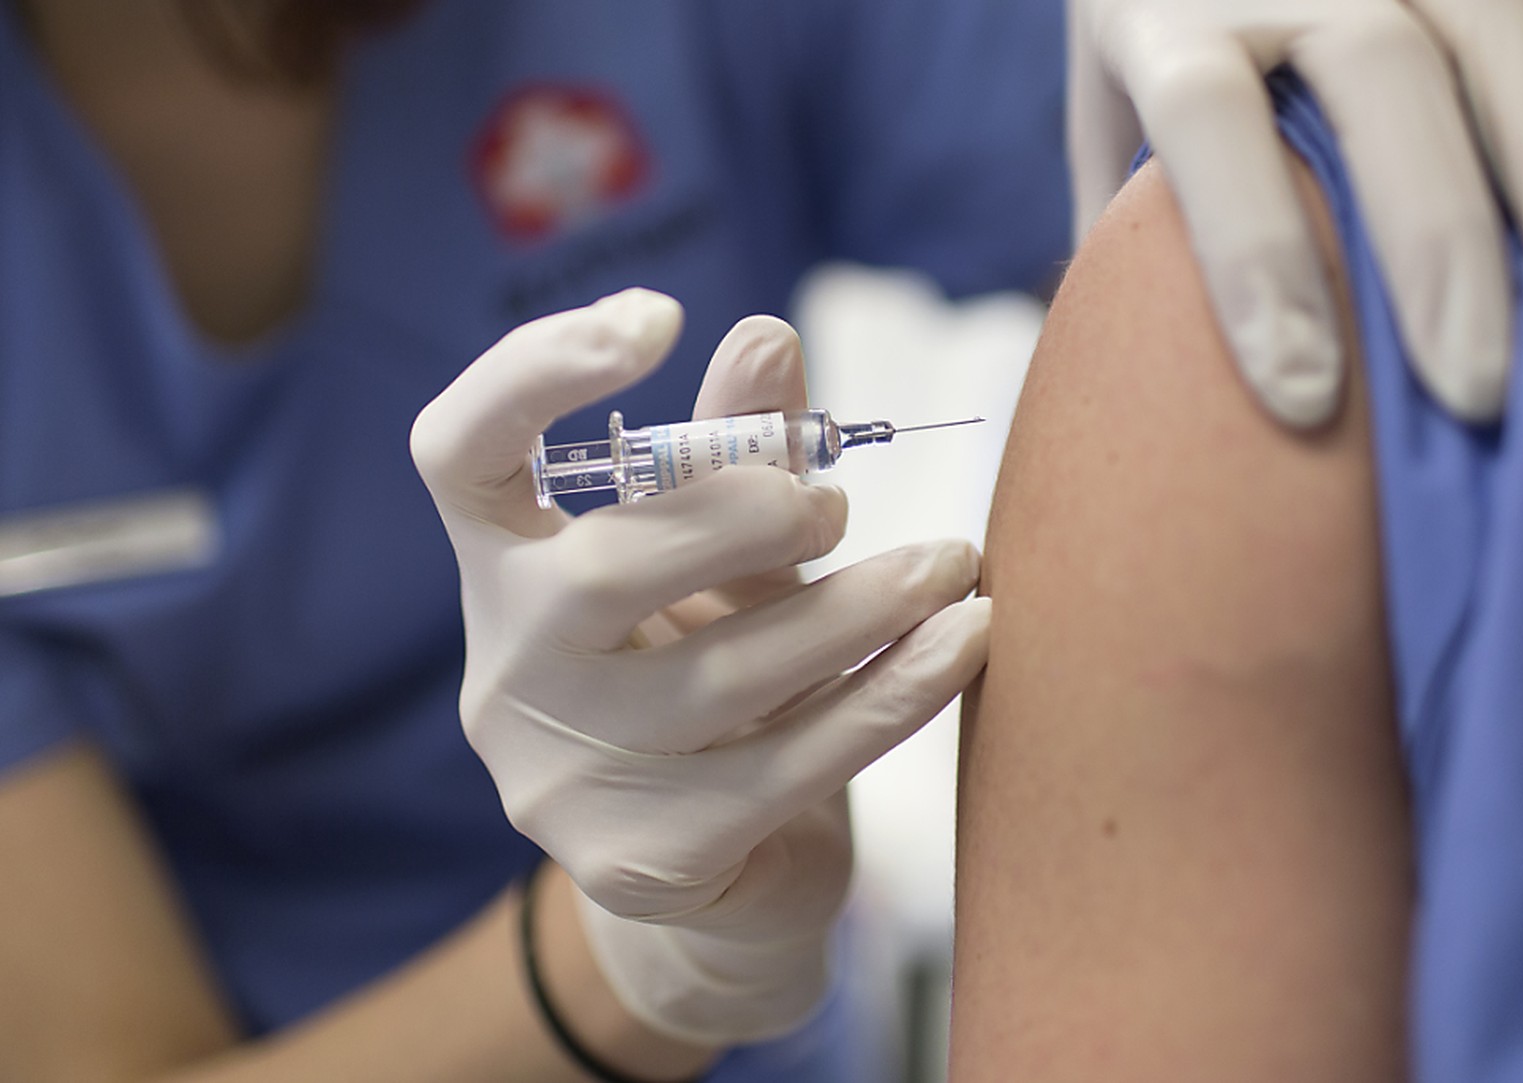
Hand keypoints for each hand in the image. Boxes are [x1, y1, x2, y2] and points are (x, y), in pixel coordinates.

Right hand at [410, 289, 988, 1044]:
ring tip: (951, 566)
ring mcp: (562, 778)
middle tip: (834, 505)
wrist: (726, 863)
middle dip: (741, 515)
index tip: (660, 317)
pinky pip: (788, 768)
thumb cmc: (715, 667)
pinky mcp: (643, 861)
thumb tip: (769, 337)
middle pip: (599, 569)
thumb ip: (736, 455)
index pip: (457, 454)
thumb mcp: (724, 557)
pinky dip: (892, 695)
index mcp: (504, 568)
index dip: (532, 373)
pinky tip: (966, 641)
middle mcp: (508, 672)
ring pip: (717, 680)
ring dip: (857, 608)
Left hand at [1071, 0, 1511, 424]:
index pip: (1208, 118)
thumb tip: (1146, 383)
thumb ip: (1130, 224)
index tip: (1298, 393)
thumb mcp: (1113, 117)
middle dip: (1433, 239)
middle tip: (1466, 391)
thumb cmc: (1157, 41)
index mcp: (1167, 12)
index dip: (1253, 252)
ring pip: (1496, 36)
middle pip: (1381, 74)